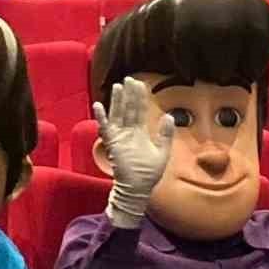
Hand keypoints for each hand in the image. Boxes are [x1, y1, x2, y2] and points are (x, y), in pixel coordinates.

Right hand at [93, 77, 173, 227]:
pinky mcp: (112, 144)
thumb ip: (165, 134)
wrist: (138, 189)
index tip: (140, 84)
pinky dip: (101, 117)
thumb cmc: (148, 174)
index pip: (139, 111)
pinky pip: (105, 128)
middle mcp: (128, 133)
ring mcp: (119, 138)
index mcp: (140, 133)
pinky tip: (98, 106)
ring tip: (118, 86)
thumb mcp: (163, 152)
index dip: (140, 98)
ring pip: (118, 115)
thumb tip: (169, 116)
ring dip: (117, 101)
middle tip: (129, 79)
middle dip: (129, 94)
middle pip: (128, 109)